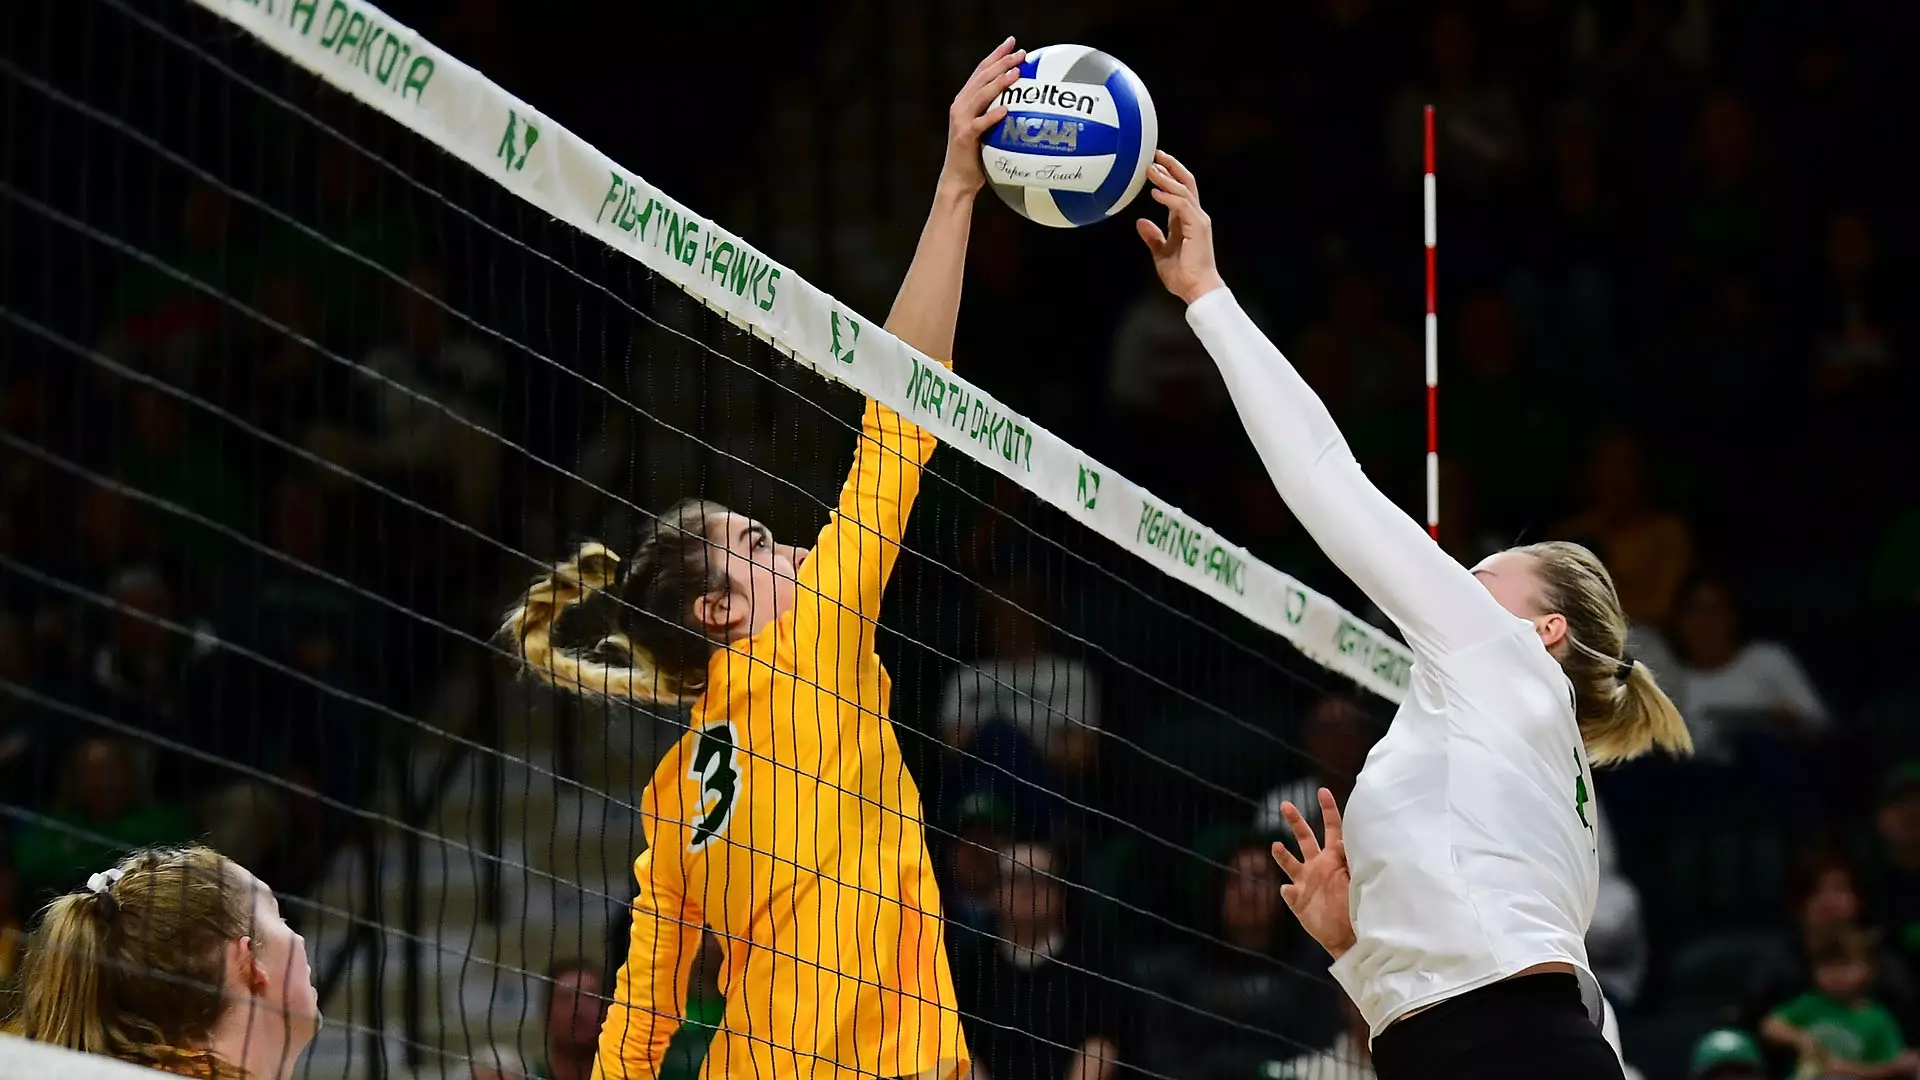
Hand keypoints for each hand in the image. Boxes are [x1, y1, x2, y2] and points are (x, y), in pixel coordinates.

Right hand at [939, 37, 1024, 196]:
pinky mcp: (964, 136)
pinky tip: (1006, 109)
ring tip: (1016, 73)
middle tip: (1021, 53)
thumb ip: (999, 114)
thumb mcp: (988, 130)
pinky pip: (980, 123)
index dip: (997, 54)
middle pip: (982, 77)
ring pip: (980, 95)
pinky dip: (992, 115)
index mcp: (966, 100)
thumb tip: (1027, 104)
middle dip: (1002, 62)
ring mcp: (961, 120)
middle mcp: (961, 105)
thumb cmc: (978, 156)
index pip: (982, 71)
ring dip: (999, 83)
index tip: (1013, 41)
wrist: (958, 179)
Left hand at [1136, 151, 1225, 305]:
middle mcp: (1195, 216)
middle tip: (1155, 155)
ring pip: (1183, 190)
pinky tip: (1155, 192)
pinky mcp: (1197, 227)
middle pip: (1186, 183)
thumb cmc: (1183, 275)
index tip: (1155, 164)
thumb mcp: (1161, 253)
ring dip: (1166, 178)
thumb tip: (1141, 222)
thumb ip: (1153, 237)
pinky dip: (1168, 197)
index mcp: (1187, 221)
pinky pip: (1181, 205)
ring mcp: (1198, 220)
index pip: (1180, 190)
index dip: (1169, 176)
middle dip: (1172, 167)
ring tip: (1150, 169)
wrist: (1197, 289)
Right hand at [1271, 787, 1356, 957]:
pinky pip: (1288, 892)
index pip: (1331, 828)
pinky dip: (1287, 890)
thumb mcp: (1359, 879)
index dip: (1328, 809)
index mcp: (1334, 858)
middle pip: (1304, 837)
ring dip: (1282, 854)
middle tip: (1285, 804)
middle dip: (1295, 821)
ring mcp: (1306, 882)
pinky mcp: (1298, 901)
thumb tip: (1341, 841)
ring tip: (1277, 846)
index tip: (1322, 791)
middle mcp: (1318, 866)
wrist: (1351, 938)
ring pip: (1289, 862)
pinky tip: (1288, 889)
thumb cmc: (1360, 908)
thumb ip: (1350, 861)